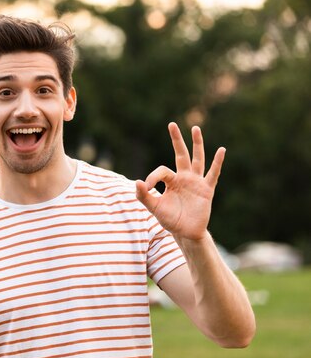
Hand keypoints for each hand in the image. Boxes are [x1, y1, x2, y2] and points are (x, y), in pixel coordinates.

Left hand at [135, 122, 224, 240]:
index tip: (147, 187)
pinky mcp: (207, 190)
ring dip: (197, 144)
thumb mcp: (154, 207)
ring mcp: (196, 182)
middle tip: (171, 124)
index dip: (153, 176)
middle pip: (181, 154)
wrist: (186, 233)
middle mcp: (184, 178)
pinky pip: (213, 174)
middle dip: (176, 140)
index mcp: (171, 181)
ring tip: (195, 128)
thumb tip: (137, 182)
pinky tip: (221, 150)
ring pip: (197, 159)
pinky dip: (217, 163)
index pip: (162, 170)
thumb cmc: (170, 219)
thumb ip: (143, 196)